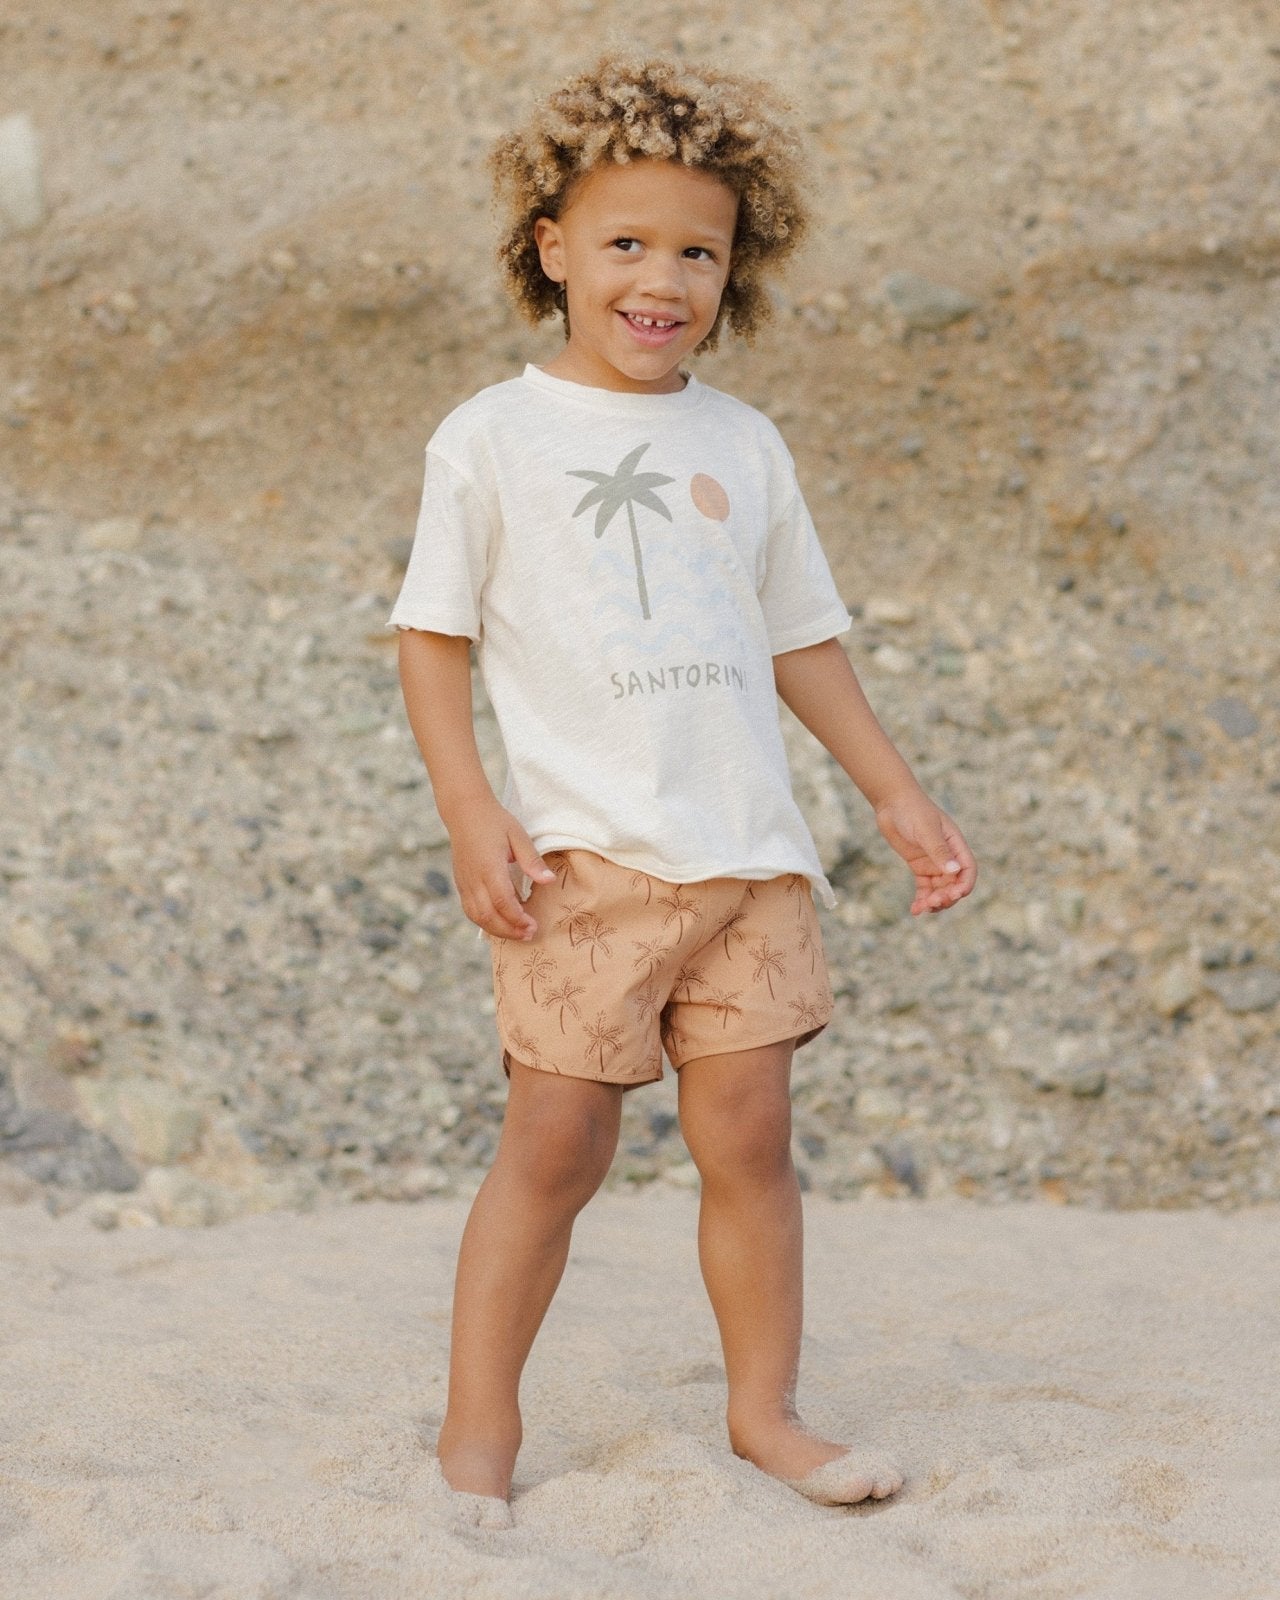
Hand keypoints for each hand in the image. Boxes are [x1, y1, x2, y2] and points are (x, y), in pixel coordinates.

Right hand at [446, 797, 555, 939]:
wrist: (465, 812)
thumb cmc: (495, 822)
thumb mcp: (518, 836)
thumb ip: (532, 860)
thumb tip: (549, 881)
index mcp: (489, 867)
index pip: (503, 901)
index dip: (518, 918)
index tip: (533, 925)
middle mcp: (473, 879)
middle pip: (488, 915)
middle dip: (509, 930)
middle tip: (529, 934)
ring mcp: (464, 882)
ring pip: (477, 916)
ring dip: (496, 930)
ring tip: (517, 933)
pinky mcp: (461, 883)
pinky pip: (470, 910)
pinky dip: (485, 921)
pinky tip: (500, 923)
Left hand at [874, 789, 976, 915]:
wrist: (892, 802)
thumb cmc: (912, 810)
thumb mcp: (926, 830)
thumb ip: (939, 850)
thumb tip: (954, 871)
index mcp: (955, 845)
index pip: (968, 870)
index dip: (965, 885)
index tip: (955, 894)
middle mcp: (948, 856)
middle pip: (954, 884)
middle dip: (946, 896)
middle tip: (933, 903)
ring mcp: (933, 862)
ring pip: (940, 889)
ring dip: (934, 901)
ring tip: (921, 908)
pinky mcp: (919, 867)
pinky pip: (924, 888)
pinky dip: (921, 899)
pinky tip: (915, 910)